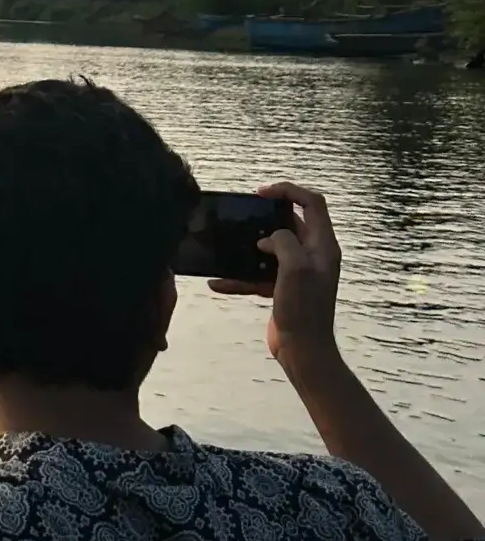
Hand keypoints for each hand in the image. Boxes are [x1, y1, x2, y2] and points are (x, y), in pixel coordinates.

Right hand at [210, 181, 341, 378]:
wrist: (303, 350)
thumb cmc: (303, 308)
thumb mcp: (295, 267)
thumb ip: (283, 242)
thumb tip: (269, 239)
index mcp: (322, 246)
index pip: (312, 203)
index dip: (289, 191)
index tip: (261, 193)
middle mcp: (313, 256)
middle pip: (292, 223)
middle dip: (268, 216)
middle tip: (245, 214)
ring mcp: (298, 273)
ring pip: (273, 249)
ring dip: (251, 246)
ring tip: (230, 243)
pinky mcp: (283, 289)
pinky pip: (260, 275)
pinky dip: (241, 277)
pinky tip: (218, 283)